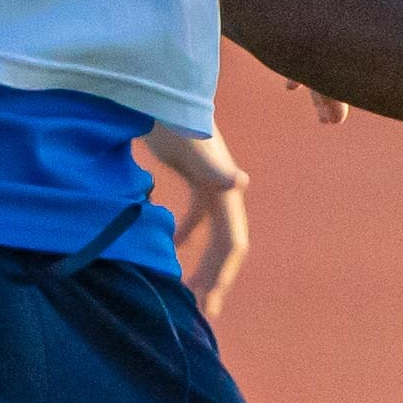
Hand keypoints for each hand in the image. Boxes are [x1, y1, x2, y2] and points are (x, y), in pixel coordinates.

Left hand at [136, 122, 254, 313]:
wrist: (163, 89)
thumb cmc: (177, 117)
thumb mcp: (193, 144)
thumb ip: (214, 166)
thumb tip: (239, 183)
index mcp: (225, 191)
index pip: (232, 242)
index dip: (222, 274)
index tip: (206, 304)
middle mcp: (224, 190)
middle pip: (224, 245)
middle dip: (214, 278)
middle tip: (199, 312)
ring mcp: (210, 184)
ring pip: (211, 235)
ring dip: (203, 261)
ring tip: (187, 291)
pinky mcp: (194, 176)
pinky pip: (194, 215)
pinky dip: (183, 234)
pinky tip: (167, 250)